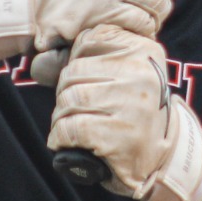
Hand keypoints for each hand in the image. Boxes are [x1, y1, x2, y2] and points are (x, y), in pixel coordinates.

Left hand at [46, 24, 201, 200]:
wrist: (161, 160)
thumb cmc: (134, 114)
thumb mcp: (125, 76)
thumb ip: (91, 59)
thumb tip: (40, 64)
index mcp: (144, 52)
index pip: (90, 40)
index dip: (78, 62)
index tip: (86, 81)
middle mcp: (141, 75)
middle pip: (74, 72)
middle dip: (65, 94)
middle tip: (76, 110)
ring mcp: (131, 105)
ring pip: (69, 99)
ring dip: (61, 116)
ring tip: (72, 125)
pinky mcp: (117, 136)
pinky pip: (70, 127)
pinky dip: (60, 136)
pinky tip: (67, 141)